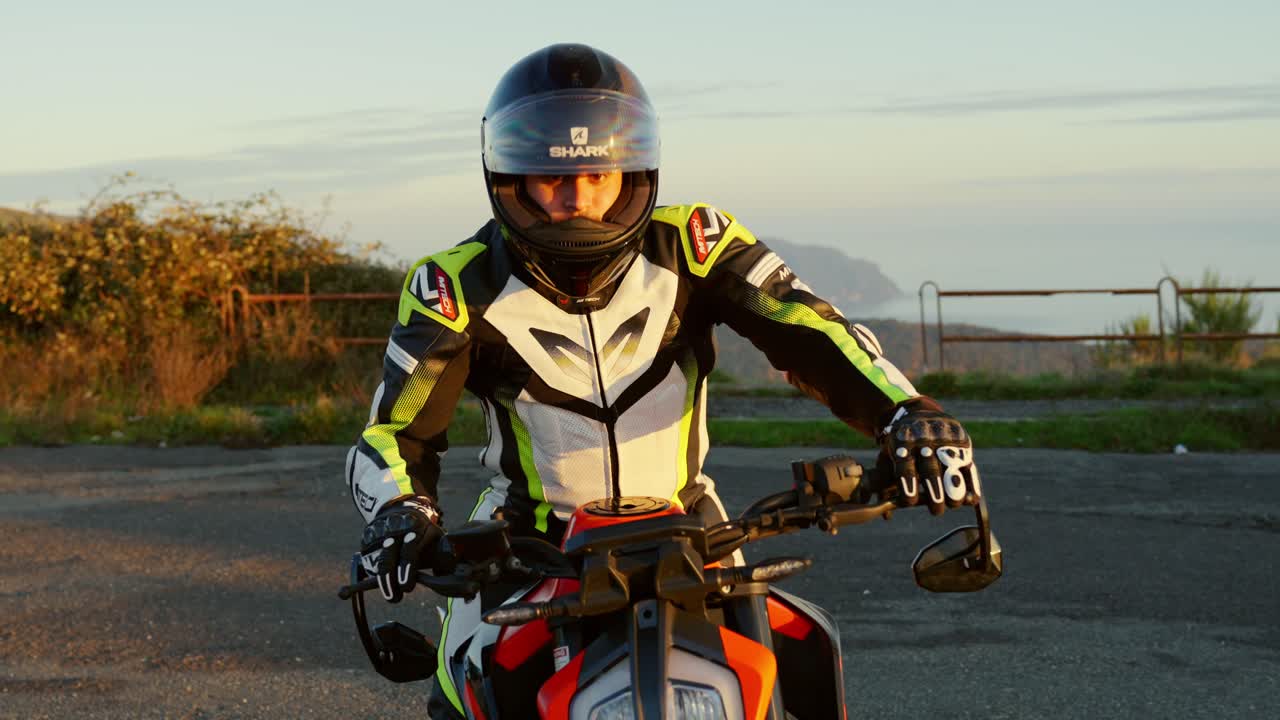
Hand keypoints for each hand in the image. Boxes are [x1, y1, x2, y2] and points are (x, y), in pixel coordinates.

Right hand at [359, 498, 442, 602]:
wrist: (404, 513)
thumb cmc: (426, 535)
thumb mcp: (439, 540)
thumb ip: (445, 559)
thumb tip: (456, 579)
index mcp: (416, 531)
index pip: (409, 552)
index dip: (406, 570)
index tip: (406, 586)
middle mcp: (395, 533)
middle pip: (388, 559)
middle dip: (390, 581)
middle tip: (395, 598)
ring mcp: (379, 536)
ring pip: (377, 562)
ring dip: (383, 581)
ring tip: (391, 595)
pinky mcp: (368, 542)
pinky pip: (368, 561)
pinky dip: (372, 575)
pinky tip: (377, 585)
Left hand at [879, 400, 981, 514]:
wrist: (917, 412)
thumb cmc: (900, 444)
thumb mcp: (887, 455)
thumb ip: (884, 482)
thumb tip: (885, 516)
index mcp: (902, 443)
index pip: (905, 467)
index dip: (908, 485)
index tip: (911, 502)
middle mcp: (924, 439)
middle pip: (930, 469)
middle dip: (934, 492)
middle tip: (936, 510)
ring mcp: (944, 438)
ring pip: (952, 466)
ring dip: (954, 489)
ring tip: (954, 504)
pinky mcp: (961, 439)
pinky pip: (968, 463)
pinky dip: (972, 482)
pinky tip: (973, 499)